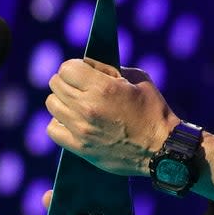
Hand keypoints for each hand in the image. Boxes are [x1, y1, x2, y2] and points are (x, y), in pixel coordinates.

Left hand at [45, 58, 178, 176]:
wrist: (161, 149)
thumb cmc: (153, 111)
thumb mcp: (137, 79)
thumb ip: (110, 69)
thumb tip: (88, 66)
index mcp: (103, 88)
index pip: (67, 69)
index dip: (75, 67)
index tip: (83, 72)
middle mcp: (88, 108)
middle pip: (56, 84)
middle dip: (68, 81)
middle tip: (81, 87)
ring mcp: (82, 129)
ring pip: (52, 104)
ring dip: (62, 101)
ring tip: (77, 104)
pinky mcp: (80, 147)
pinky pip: (53, 129)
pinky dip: (59, 123)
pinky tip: (73, 121)